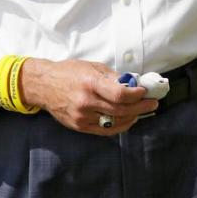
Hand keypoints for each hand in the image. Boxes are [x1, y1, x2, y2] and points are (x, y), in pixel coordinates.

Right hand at [20, 58, 158, 135]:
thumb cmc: (69, 72)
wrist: (43, 86)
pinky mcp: (79, 126)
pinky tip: (128, 120)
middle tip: (153, 103)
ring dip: (132, 117)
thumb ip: (113, 77)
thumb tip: (134, 83)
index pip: (119, 94)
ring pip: (114, 122)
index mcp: (90, 83)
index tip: (145, 91)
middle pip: (120, 110)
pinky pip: (105, 130)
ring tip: (143, 111)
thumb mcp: (92, 67)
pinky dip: (120, 126)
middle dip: (140, 107)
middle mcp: (86, 102)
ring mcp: (82, 117)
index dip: (136, 95)